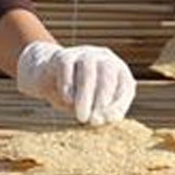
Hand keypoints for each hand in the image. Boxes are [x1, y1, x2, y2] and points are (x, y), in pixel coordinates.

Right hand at [16, 42, 136, 125]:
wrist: (48, 77)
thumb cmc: (77, 96)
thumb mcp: (93, 106)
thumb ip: (100, 111)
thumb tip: (102, 118)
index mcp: (118, 70)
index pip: (125, 85)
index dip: (118, 104)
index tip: (107, 121)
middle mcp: (103, 57)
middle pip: (108, 74)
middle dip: (102, 99)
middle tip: (93, 120)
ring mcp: (83, 53)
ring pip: (87, 70)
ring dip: (86, 96)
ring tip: (81, 117)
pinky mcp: (63, 55)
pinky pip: (67, 67)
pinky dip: (68, 86)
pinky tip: (68, 101)